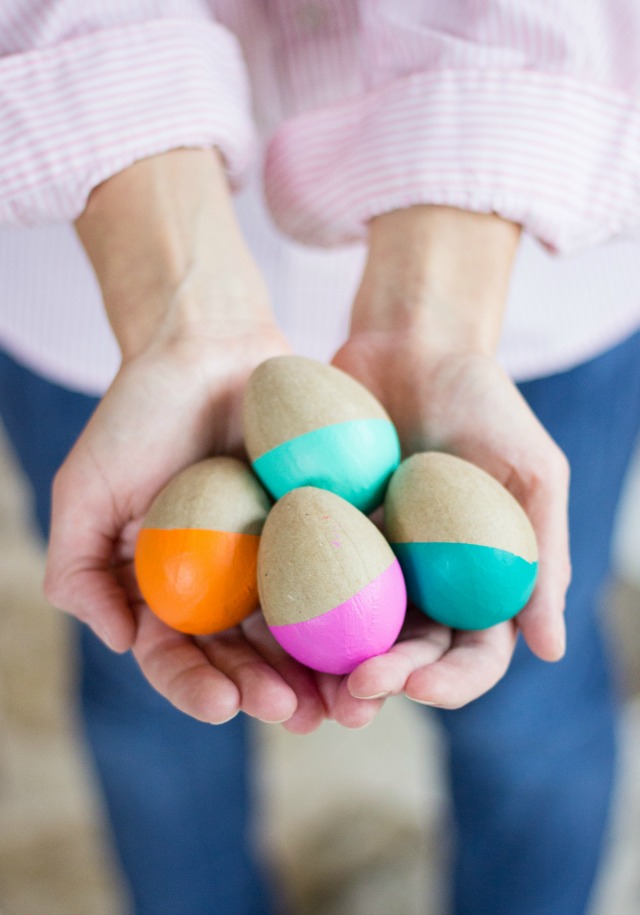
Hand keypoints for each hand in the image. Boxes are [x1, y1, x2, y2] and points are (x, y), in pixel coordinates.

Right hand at [43, 149, 331, 730]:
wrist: (205, 344)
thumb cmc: (138, 415)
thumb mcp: (85, 492)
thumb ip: (80, 571)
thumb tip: (123, 641)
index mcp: (169, 589)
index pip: (178, 654)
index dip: (196, 685)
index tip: (222, 703)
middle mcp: (224, 584)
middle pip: (246, 656)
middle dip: (268, 694)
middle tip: (296, 714)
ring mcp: (277, 558)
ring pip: (300, 632)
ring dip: (322, 675)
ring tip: (346, 705)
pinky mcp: (323, 528)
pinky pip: (343, 577)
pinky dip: (358, 615)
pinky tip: (381, 644)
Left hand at [327, 205, 569, 709]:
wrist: (412, 345)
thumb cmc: (484, 402)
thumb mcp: (532, 470)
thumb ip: (543, 554)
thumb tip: (550, 650)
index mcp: (479, 585)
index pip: (472, 656)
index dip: (450, 682)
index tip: (418, 684)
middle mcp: (422, 585)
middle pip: (403, 658)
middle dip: (379, 687)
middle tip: (348, 700)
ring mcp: (366, 563)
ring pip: (345, 634)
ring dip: (323, 671)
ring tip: (297, 692)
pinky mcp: (316, 535)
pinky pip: (296, 581)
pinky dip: (281, 612)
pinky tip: (257, 635)